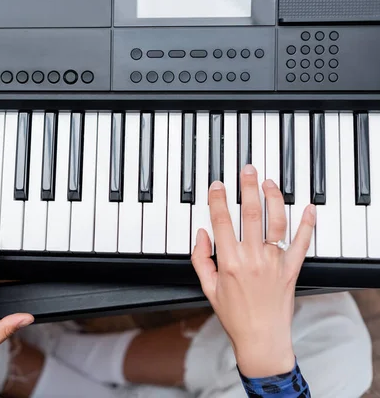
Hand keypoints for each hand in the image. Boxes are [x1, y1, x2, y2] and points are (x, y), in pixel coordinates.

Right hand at [191, 165, 315, 377]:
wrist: (262, 338)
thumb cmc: (234, 315)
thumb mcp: (208, 288)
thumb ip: (200, 259)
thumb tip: (201, 234)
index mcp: (229, 262)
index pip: (222, 222)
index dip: (218, 200)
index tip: (217, 185)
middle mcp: (253, 258)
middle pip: (250, 214)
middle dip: (248, 188)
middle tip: (247, 170)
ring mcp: (275, 262)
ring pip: (276, 222)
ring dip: (273, 198)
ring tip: (269, 182)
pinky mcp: (292, 269)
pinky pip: (302, 242)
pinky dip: (307, 223)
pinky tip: (308, 207)